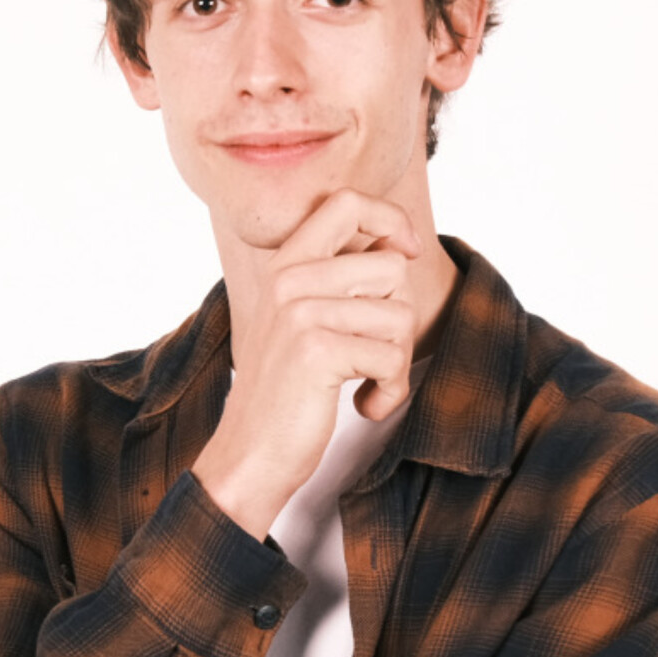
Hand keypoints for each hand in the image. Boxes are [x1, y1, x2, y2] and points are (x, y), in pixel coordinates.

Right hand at [191, 187, 421, 540]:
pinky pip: (392, 357)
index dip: (391, 219)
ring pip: (400, 315)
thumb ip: (335, 279)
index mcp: (285, 264)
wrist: (250, 453)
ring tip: (368, 384)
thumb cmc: (286, 393)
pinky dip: (391, 391)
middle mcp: (288, 278)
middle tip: (374, 354)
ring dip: (398, 362)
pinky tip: (365, 405)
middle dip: (400, 318)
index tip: (407, 249)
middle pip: (392, 267)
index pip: (347, 203)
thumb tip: (399, 247)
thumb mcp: (302, 320)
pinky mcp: (316, 350)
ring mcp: (299, 311)